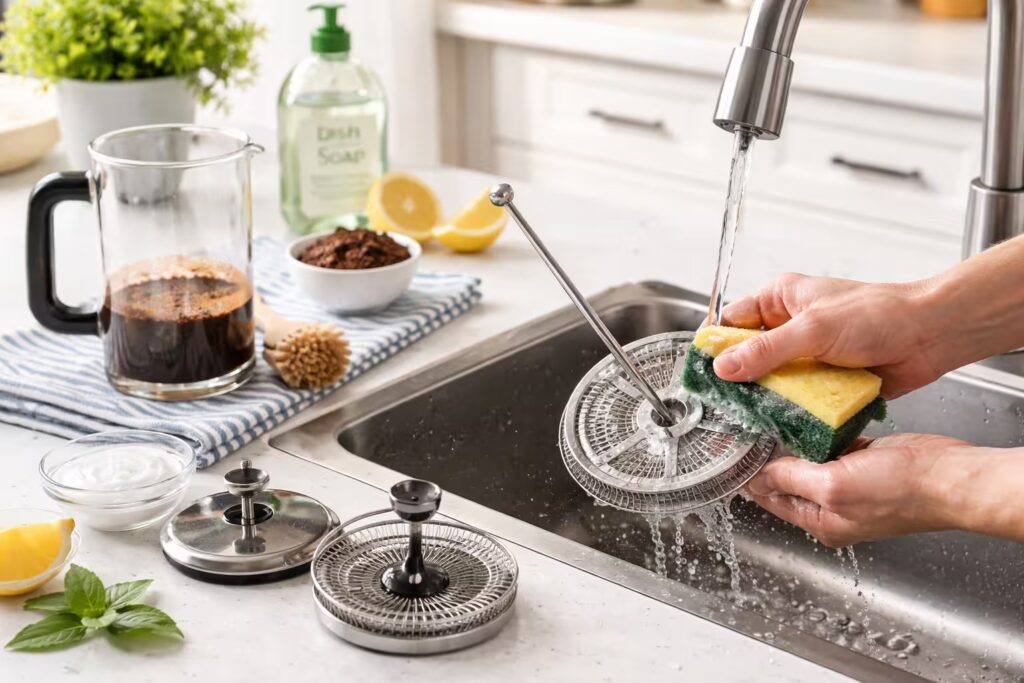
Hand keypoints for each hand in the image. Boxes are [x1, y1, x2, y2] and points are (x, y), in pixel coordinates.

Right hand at [713, 273, 942, 398]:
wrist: (929, 337)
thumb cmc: (880, 315)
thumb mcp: (814, 329)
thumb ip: (766, 350)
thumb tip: (724, 367)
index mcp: (779, 300)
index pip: (730, 323)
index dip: (714, 347)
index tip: (702, 373)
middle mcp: (789, 327)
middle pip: (746, 357)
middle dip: (739, 380)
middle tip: (726, 403)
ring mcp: (806, 356)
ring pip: (770, 383)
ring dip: (767, 399)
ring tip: (752, 418)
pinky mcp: (822, 381)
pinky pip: (797, 400)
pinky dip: (792, 411)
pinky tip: (784, 423)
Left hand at [744, 434, 973, 546]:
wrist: (949, 476)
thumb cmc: (902, 492)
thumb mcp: (833, 486)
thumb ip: (792, 480)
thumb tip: (758, 477)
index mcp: (820, 522)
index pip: (770, 498)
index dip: (748, 475)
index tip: (730, 451)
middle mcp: (831, 507)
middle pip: (786, 479)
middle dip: (767, 456)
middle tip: (747, 429)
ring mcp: (849, 484)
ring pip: (807, 461)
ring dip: (792, 443)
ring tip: (770, 419)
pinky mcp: (864, 462)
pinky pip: (831, 447)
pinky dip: (819, 434)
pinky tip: (807, 418)